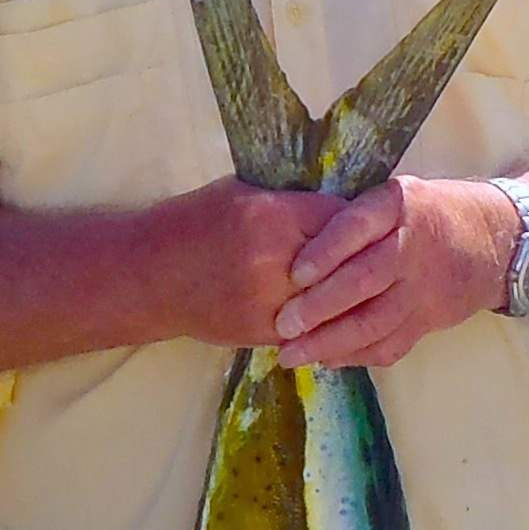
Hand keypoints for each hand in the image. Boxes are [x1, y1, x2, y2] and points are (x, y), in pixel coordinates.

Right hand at [150, 178, 350, 352]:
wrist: (147, 277)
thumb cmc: (191, 224)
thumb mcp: (240, 195)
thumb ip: (290, 202)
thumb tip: (338, 203)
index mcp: (271, 218)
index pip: (343, 218)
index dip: (359, 220)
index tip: (370, 221)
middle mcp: (276, 263)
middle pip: (347, 262)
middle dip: (364, 258)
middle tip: (381, 253)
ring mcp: (271, 304)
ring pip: (336, 302)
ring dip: (353, 295)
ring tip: (370, 285)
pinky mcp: (265, 334)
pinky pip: (315, 329)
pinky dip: (330, 320)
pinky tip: (341, 312)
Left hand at [270, 176, 513, 371]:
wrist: (497, 239)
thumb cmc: (428, 212)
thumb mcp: (396, 195)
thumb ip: (354, 218)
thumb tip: (287, 243)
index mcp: (399, 205)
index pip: (357, 226)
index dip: (325, 251)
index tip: (294, 273)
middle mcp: (413, 246)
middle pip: (364, 280)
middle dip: (319, 306)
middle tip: (283, 324)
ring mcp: (423, 287)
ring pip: (374, 322)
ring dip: (330, 342)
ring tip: (292, 354)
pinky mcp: (429, 319)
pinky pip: (390, 344)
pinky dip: (356, 356)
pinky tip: (326, 360)